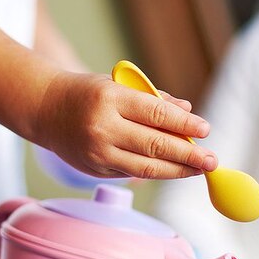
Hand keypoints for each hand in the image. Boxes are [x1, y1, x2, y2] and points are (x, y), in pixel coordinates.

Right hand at [35, 71, 217, 179]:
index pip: (155, 114)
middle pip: (154, 145)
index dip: (184, 125)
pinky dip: (156, 172)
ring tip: (199, 170)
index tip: (206, 130)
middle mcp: (102, 127)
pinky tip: (173, 169)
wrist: (45, 109)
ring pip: (146, 167)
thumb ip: (153, 99)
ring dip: (177, 170)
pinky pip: (132, 173)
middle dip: (189, 155)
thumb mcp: (118, 85)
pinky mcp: (94, 170)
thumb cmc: (88, 93)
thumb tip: (188, 113)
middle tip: (213, 160)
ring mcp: (97, 152)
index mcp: (110, 98)